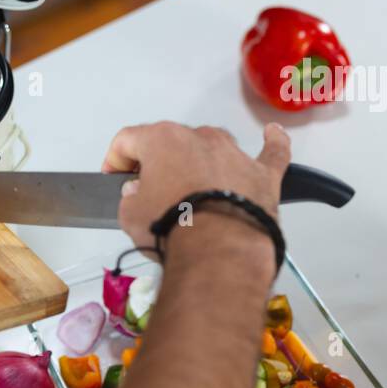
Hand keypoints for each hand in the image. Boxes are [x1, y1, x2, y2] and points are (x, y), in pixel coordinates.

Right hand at [102, 122, 290, 264]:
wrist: (218, 253)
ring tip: (192, 188)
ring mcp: (234, 153)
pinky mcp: (263, 175)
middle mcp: (200, 137)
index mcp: (162, 139)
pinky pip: (271, 151)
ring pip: (212, 147)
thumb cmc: (173, 229)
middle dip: (158, 164)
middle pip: (171, 142)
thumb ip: (131, 197)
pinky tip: (272, 134)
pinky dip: (272, 143)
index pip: (128, 139)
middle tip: (149, 191)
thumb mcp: (130, 215)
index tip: (114, 177)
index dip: (115, 159)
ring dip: (200, 161)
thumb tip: (139, 193)